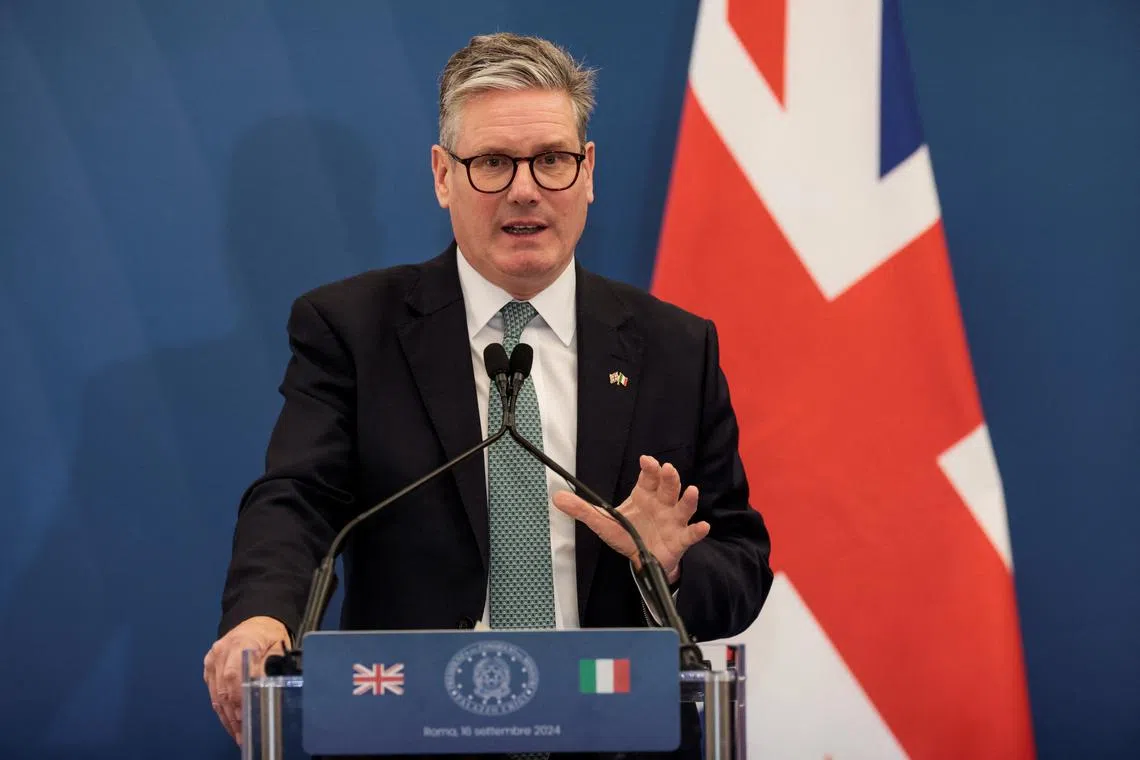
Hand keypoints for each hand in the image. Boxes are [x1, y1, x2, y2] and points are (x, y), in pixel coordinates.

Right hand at [203, 616, 289, 744]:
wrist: (255, 620)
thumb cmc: (269, 633)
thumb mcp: (278, 643)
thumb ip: (272, 662)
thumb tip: (265, 683)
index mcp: (240, 643)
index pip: (233, 674)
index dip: (237, 696)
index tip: (245, 714)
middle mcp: (221, 652)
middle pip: (223, 688)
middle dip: (233, 713)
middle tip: (243, 733)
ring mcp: (212, 660)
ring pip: (215, 694)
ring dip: (226, 717)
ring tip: (238, 735)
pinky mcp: (208, 667)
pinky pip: (212, 692)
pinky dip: (221, 709)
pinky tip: (230, 723)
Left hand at [553, 455, 710, 582]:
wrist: (643, 560)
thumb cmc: (627, 534)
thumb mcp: (603, 522)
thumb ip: (582, 510)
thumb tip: (557, 498)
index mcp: (645, 495)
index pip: (649, 477)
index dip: (650, 468)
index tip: (647, 460)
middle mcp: (662, 504)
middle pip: (668, 487)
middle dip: (669, 478)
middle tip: (667, 469)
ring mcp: (673, 520)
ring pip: (683, 506)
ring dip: (688, 498)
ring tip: (691, 491)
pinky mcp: (680, 539)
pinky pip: (691, 533)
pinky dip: (698, 530)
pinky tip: (703, 526)